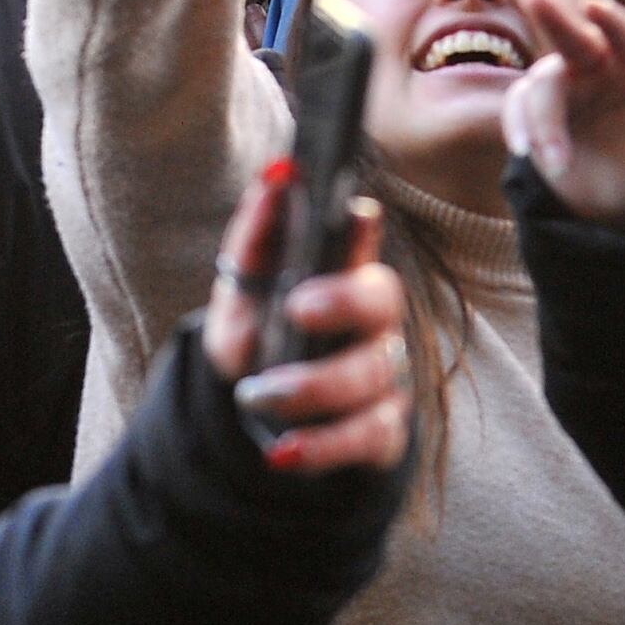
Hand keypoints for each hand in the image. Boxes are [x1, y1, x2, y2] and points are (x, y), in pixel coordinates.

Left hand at [197, 164, 406, 475]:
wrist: (257, 413)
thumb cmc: (259, 333)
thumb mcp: (241, 288)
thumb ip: (257, 232)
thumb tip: (279, 172)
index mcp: (340, 274)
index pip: (360, 241)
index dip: (361, 230)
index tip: (353, 214)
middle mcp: (372, 321)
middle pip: (383, 301)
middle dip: (345, 301)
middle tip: (297, 308)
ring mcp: (381, 376)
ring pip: (371, 375)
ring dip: (313, 386)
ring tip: (258, 394)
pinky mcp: (380, 430)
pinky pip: (368, 437)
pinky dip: (324, 446)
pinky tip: (285, 451)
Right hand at [500, 0, 624, 227]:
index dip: (613, 21)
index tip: (594, 6)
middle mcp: (597, 66)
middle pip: (574, 36)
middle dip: (554, 18)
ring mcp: (565, 86)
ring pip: (543, 83)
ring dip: (545, 122)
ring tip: (559, 164)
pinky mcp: (537, 111)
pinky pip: (519, 107)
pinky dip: (518, 126)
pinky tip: (526, 151)